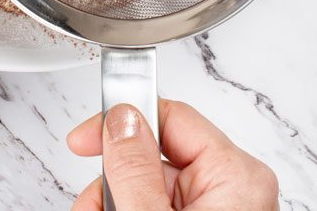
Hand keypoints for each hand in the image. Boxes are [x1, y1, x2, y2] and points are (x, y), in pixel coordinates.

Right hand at [67, 101, 277, 210]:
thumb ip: (134, 170)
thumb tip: (120, 120)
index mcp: (235, 175)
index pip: (170, 115)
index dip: (119, 122)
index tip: (82, 140)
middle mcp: (232, 187)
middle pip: (151, 155)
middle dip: (110, 178)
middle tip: (91, 206)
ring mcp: (218, 208)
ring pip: (146, 184)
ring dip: (112, 200)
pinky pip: (154, 203)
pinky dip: (127, 209)